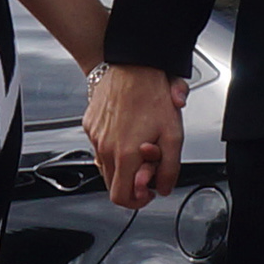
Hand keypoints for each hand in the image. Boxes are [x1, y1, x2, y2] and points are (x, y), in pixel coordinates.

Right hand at [85, 65, 185, 206]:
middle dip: (132, 179)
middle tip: (149, 162)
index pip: (121, 198)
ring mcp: (94, 136)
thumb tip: (163, 188)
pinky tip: (128, 129)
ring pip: (106, 165)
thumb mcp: (174, 134)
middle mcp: (104, 148)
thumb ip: (170, 168)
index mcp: (124, 155)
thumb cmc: (152, 93)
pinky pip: (99, 146)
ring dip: (123, 163)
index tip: (148, 189)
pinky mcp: (89, 124)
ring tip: (139, 142)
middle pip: (113, 184)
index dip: (137, 200)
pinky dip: (113, 146)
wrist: (131, 64)